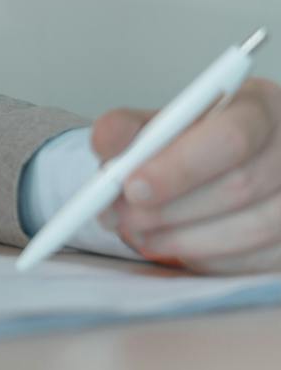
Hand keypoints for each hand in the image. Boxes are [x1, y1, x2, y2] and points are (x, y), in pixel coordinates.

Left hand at [93, 76, 280, 272]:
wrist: (234, 165)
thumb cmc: (200, 141)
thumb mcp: (167, 123)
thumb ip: (131, 128)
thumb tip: (107, 144)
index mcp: (262, 108)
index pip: (232, 136)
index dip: (180, 165)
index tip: (130, 184)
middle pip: (240, 185)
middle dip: (170, 207)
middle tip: (120, 216)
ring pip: (251, 229)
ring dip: (183, 238)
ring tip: (137, 233)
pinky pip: (257, 261)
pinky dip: (207, 259)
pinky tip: (173, 247)